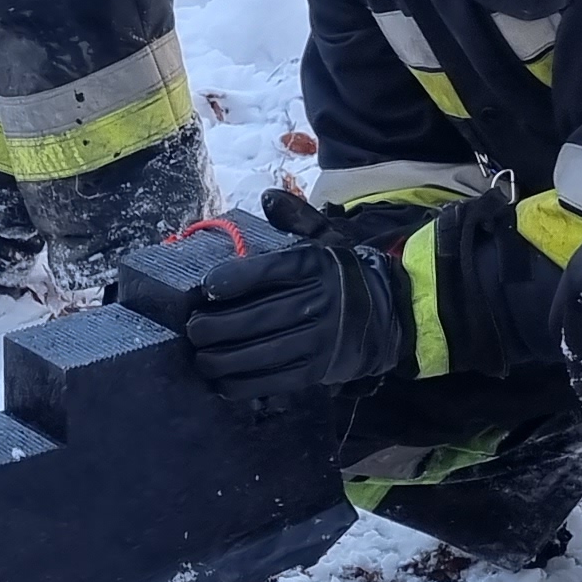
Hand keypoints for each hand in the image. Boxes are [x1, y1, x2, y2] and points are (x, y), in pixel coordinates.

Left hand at [176, 194, 412, 407]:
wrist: (388, 314)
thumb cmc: (341, 275)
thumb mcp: (327, 239)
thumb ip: (296, 219)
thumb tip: (268, 197)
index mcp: (315, 265)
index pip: (268, 271)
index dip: (232, 280)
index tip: (206, 288)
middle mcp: (319, 302)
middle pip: (257, 317)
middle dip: (215, 327)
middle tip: (192, 329)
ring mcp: (320, 339)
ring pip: (261, 353)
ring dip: (221, 360)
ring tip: (199, 357)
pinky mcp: (318, 370)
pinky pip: (274, 381)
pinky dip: (243, 384)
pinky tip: (221, 382)